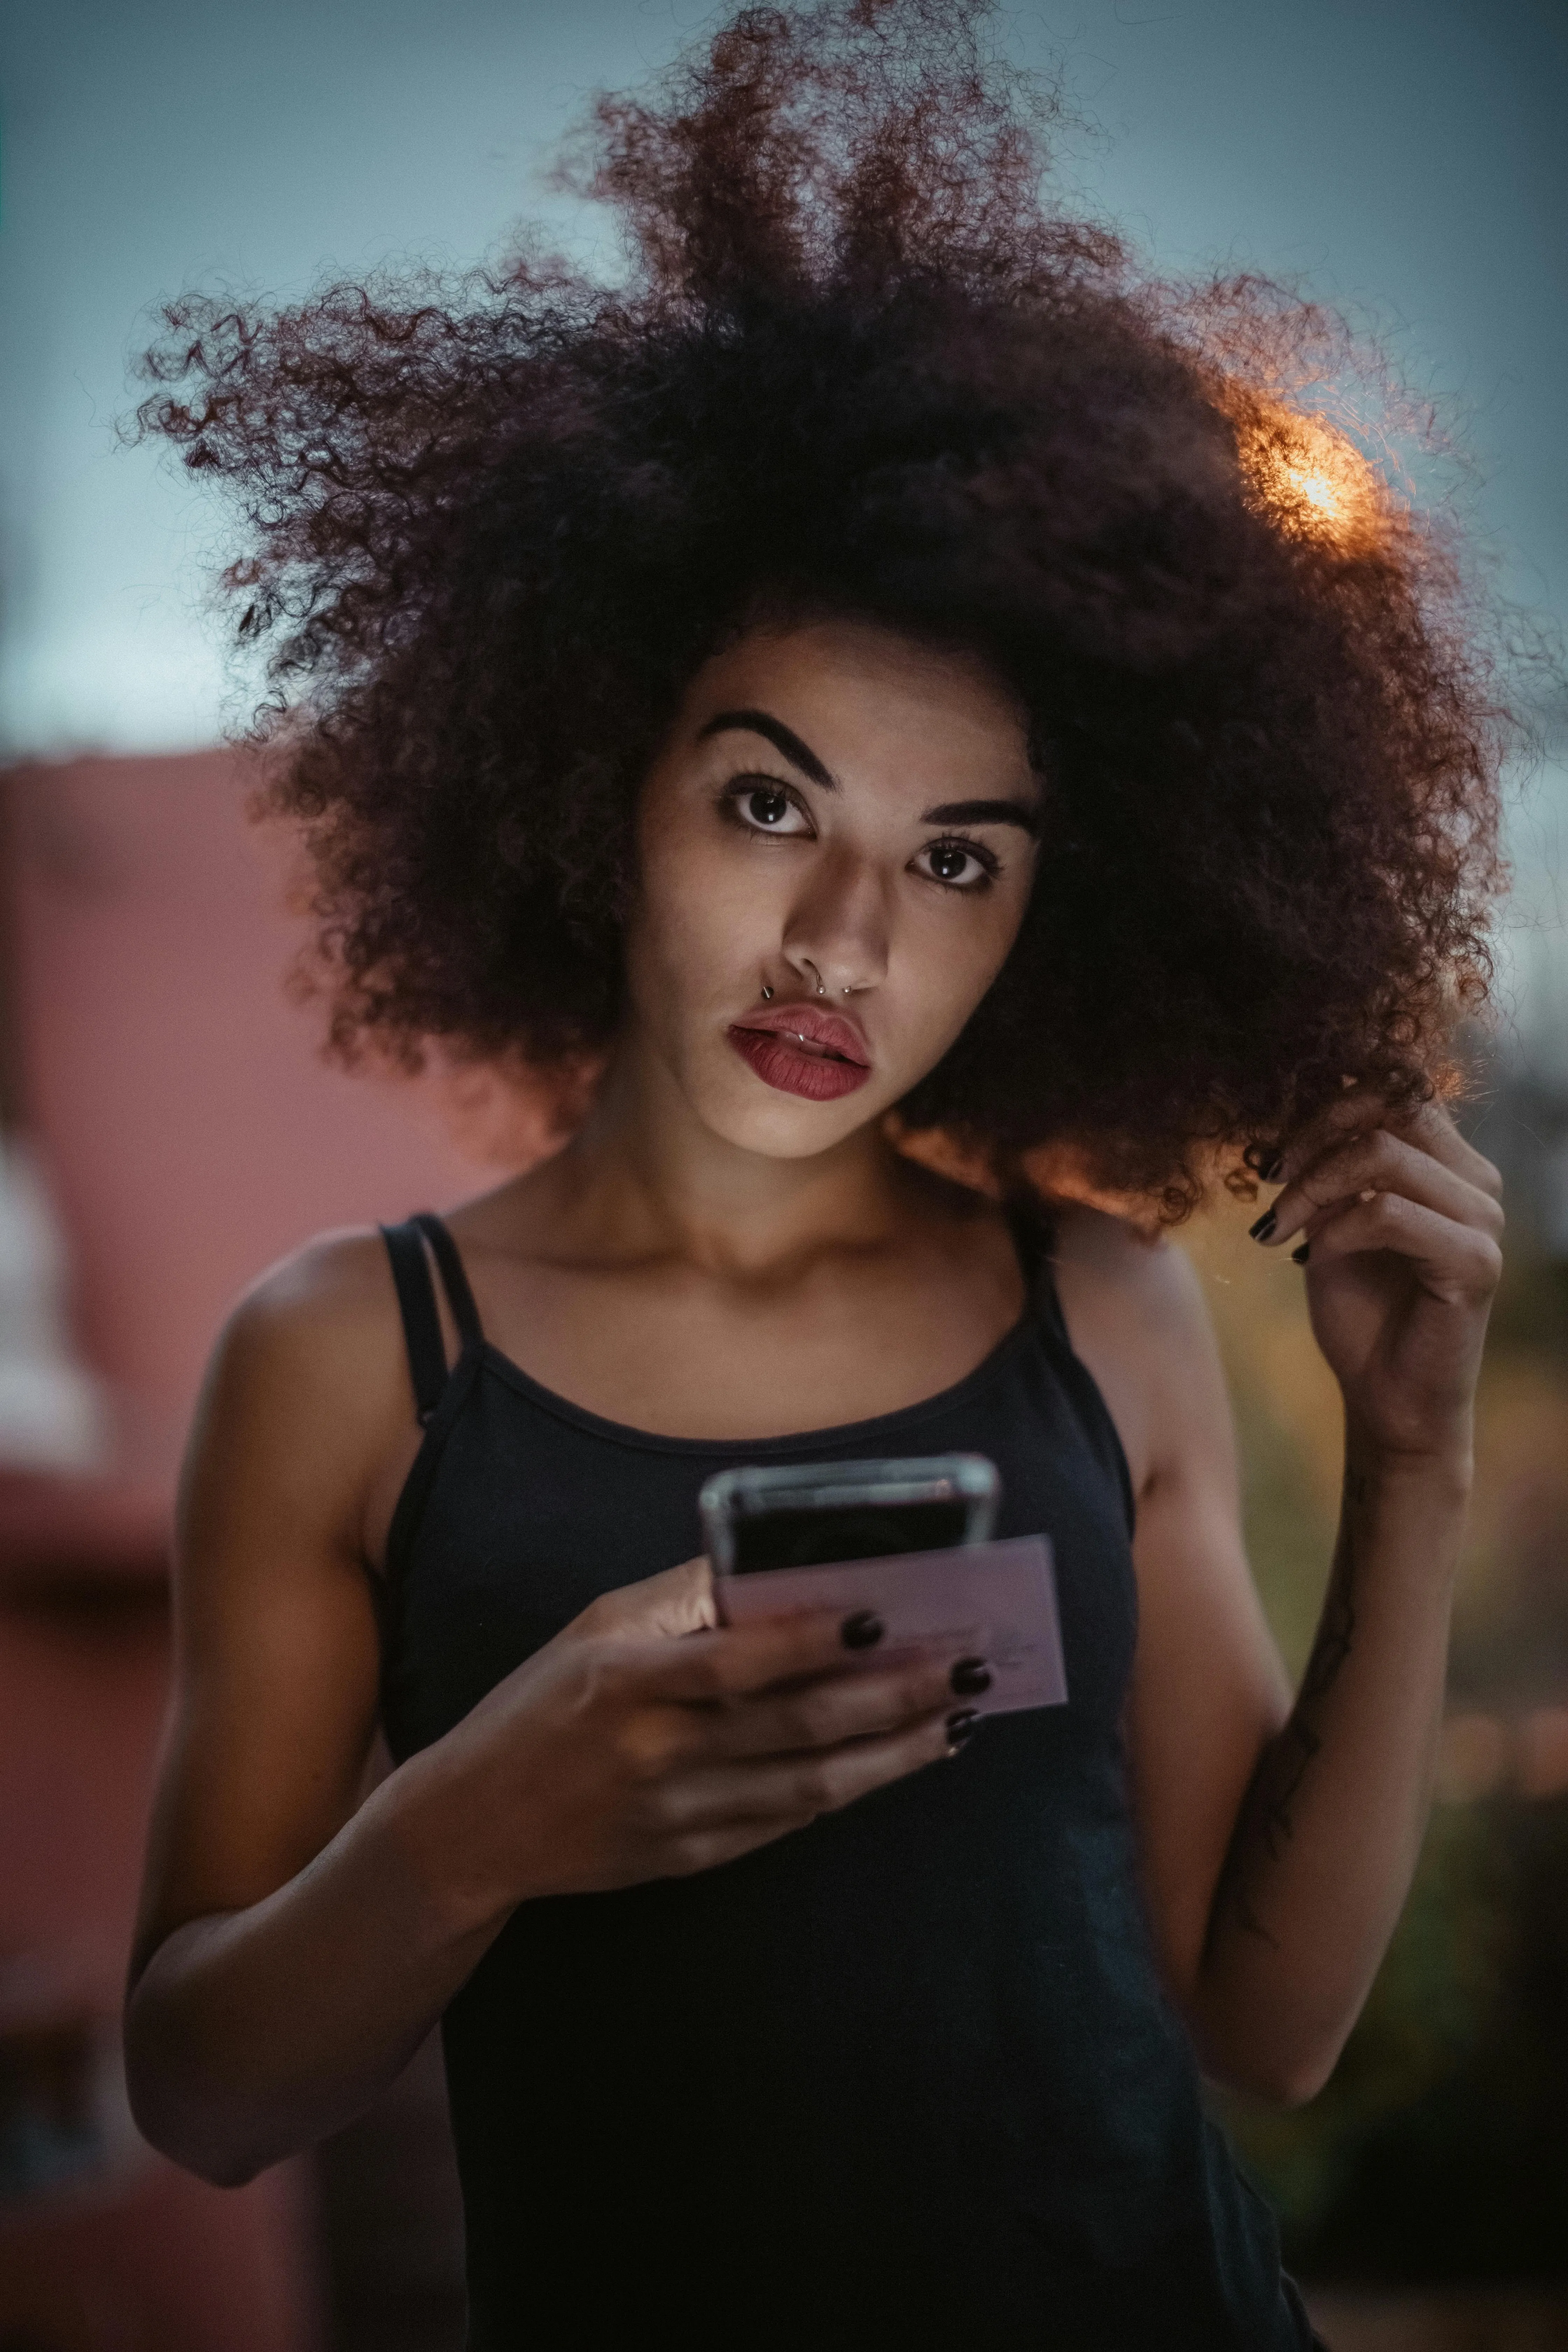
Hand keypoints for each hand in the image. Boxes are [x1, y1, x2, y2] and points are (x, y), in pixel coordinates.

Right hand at [423, 1559, 967, 1914]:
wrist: (476, 1823)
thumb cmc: (540, 1705)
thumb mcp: (596, 1629)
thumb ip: (683, 1600)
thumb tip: (772, 1564)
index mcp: (630, 1682)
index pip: (741, 1660)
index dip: (815, 1640)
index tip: (882, 1618)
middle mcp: (659, 1751)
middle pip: (799, 1725)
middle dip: (893, 1697)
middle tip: (964, 1669)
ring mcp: (679, 1814)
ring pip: (812, 1785)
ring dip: (894, 1754)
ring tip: (957, 1723)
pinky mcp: (691, 1857)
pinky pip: (785, 1822)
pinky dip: (846, 1792)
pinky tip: (893, 1764)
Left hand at [1252, 1097, 1502, 1466]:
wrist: (1385, 1394)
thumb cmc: (1359, 1309)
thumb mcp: (1328, 1222)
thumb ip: (1324, 1168)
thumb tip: (1283, 1119)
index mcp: (1446, 1161)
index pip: (1396, 1085)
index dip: (1326, 1103)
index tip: (1276, 1153)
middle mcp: (1475, 1179)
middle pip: (1392, 1103)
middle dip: (1315, 1133)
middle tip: (1272, 1178)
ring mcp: (1483, 1219)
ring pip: (1383, 1153)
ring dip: (1314, 1186)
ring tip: (1282, 1227)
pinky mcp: (1476, 1262)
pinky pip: (1388, 1214)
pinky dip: (1336, 1230)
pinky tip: (1312, 1259)